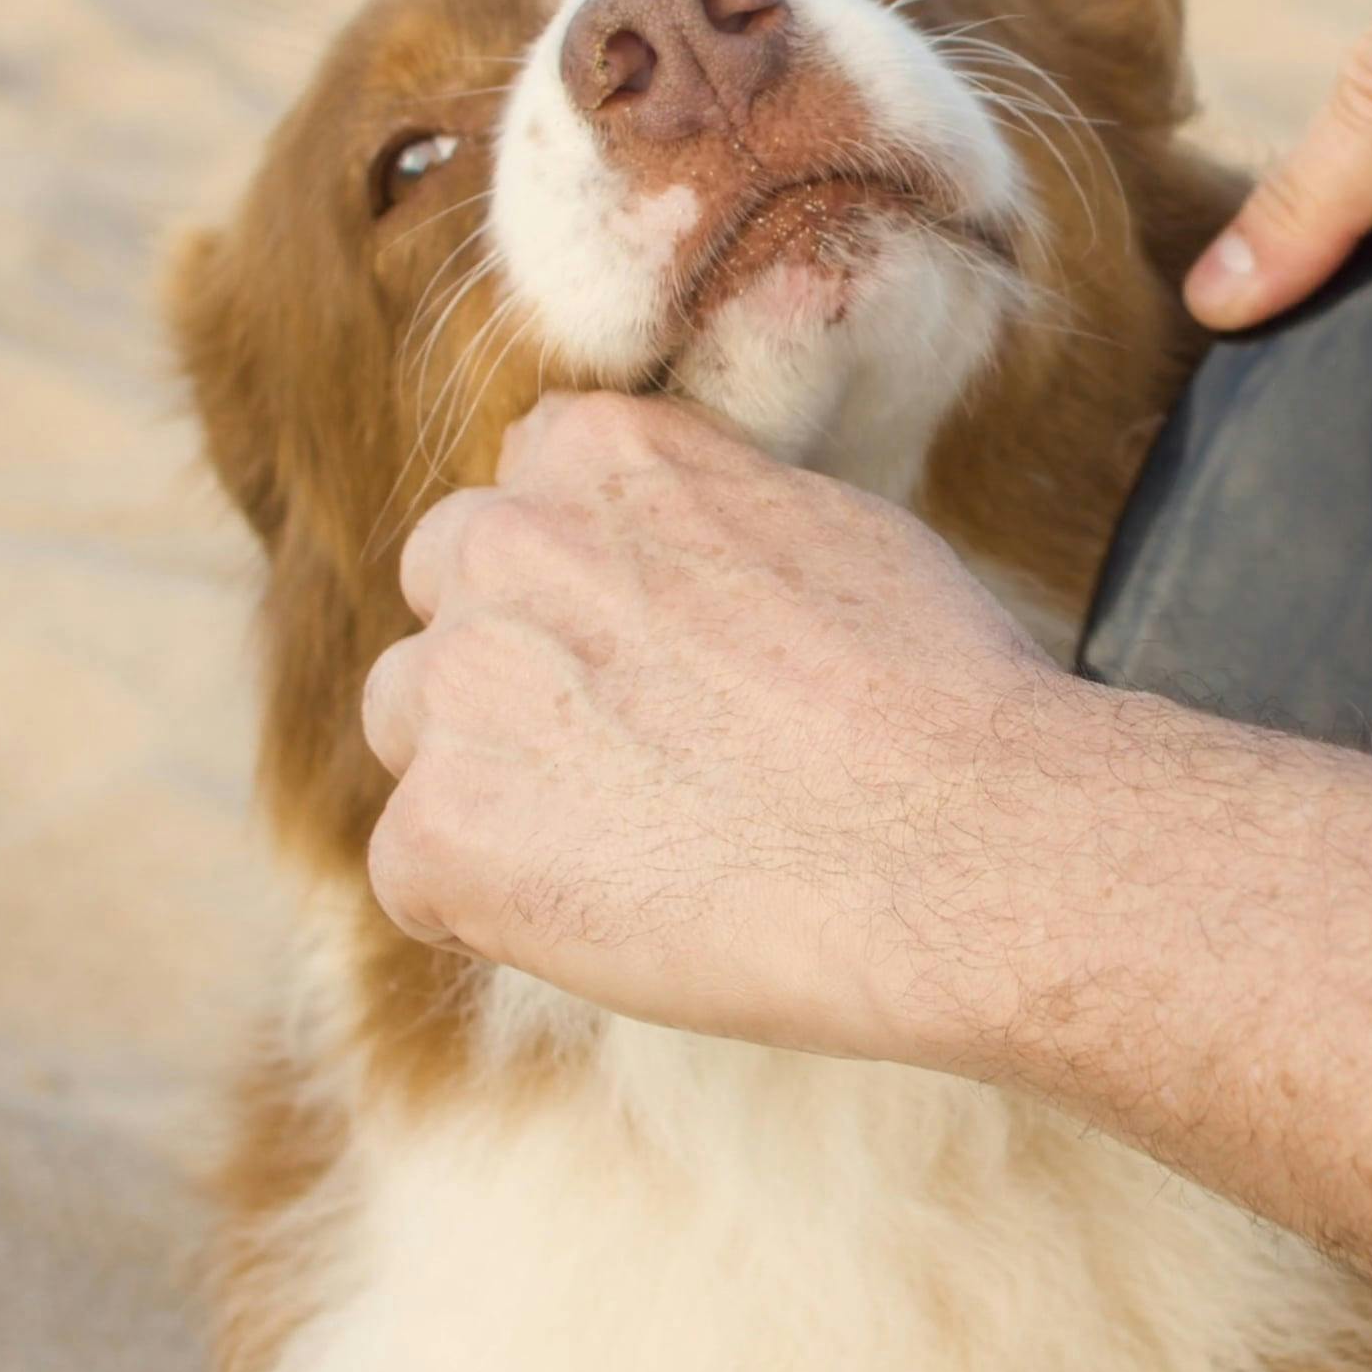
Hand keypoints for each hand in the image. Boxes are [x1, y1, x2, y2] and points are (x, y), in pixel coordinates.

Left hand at [361, 393, 1078, 1058]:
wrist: (957, 846)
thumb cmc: (936, 695)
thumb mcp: (823, 522)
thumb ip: (704, 512)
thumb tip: (674, 552)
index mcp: (600, 452)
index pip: (523, 488)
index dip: (581, 579)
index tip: (644, 650)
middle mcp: (504, 545)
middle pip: (447, 595)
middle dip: (514, 664)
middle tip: (635, 756)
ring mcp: (459, 689)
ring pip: (414, 728)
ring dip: (487, 779)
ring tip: (630, 845)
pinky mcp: (441, 835)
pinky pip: (415, 873)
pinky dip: (490, 909)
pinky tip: (612, 920)